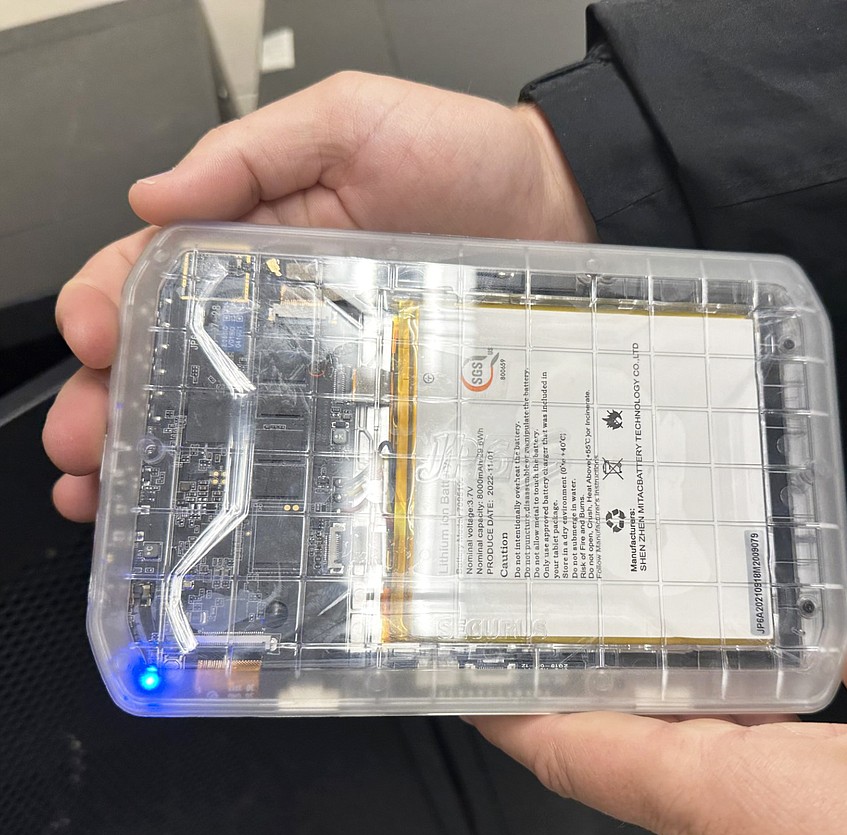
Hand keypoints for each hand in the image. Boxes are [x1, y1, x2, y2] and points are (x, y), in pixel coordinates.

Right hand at [44, 72, 594, 519]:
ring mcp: (330, 356)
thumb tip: (155, 191)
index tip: (89, 341)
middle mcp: (284, 302)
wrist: (562, 207)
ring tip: (122, 497)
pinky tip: (231, 506)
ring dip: (165, 454)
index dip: (104, 306)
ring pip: (228, 410)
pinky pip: (311, 437)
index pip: (152, 271)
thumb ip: (252, 150)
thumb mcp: (350, 120)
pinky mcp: (379, 393)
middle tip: (87, 450)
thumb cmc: (467, 156)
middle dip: (115, 403)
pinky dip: (262, 474)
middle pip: (173, 357)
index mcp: (259, 232)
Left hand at [470, 627, 846, 834]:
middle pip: (618, 757)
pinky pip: (745, 799)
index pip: (573, 750)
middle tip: (576, 623)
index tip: (469, 679)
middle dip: (592, 689)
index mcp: (724, 794)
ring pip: (683, 777)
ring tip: (665, 641)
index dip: (510, 711)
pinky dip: (735, 743)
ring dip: (668, 712)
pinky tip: (770, 701)